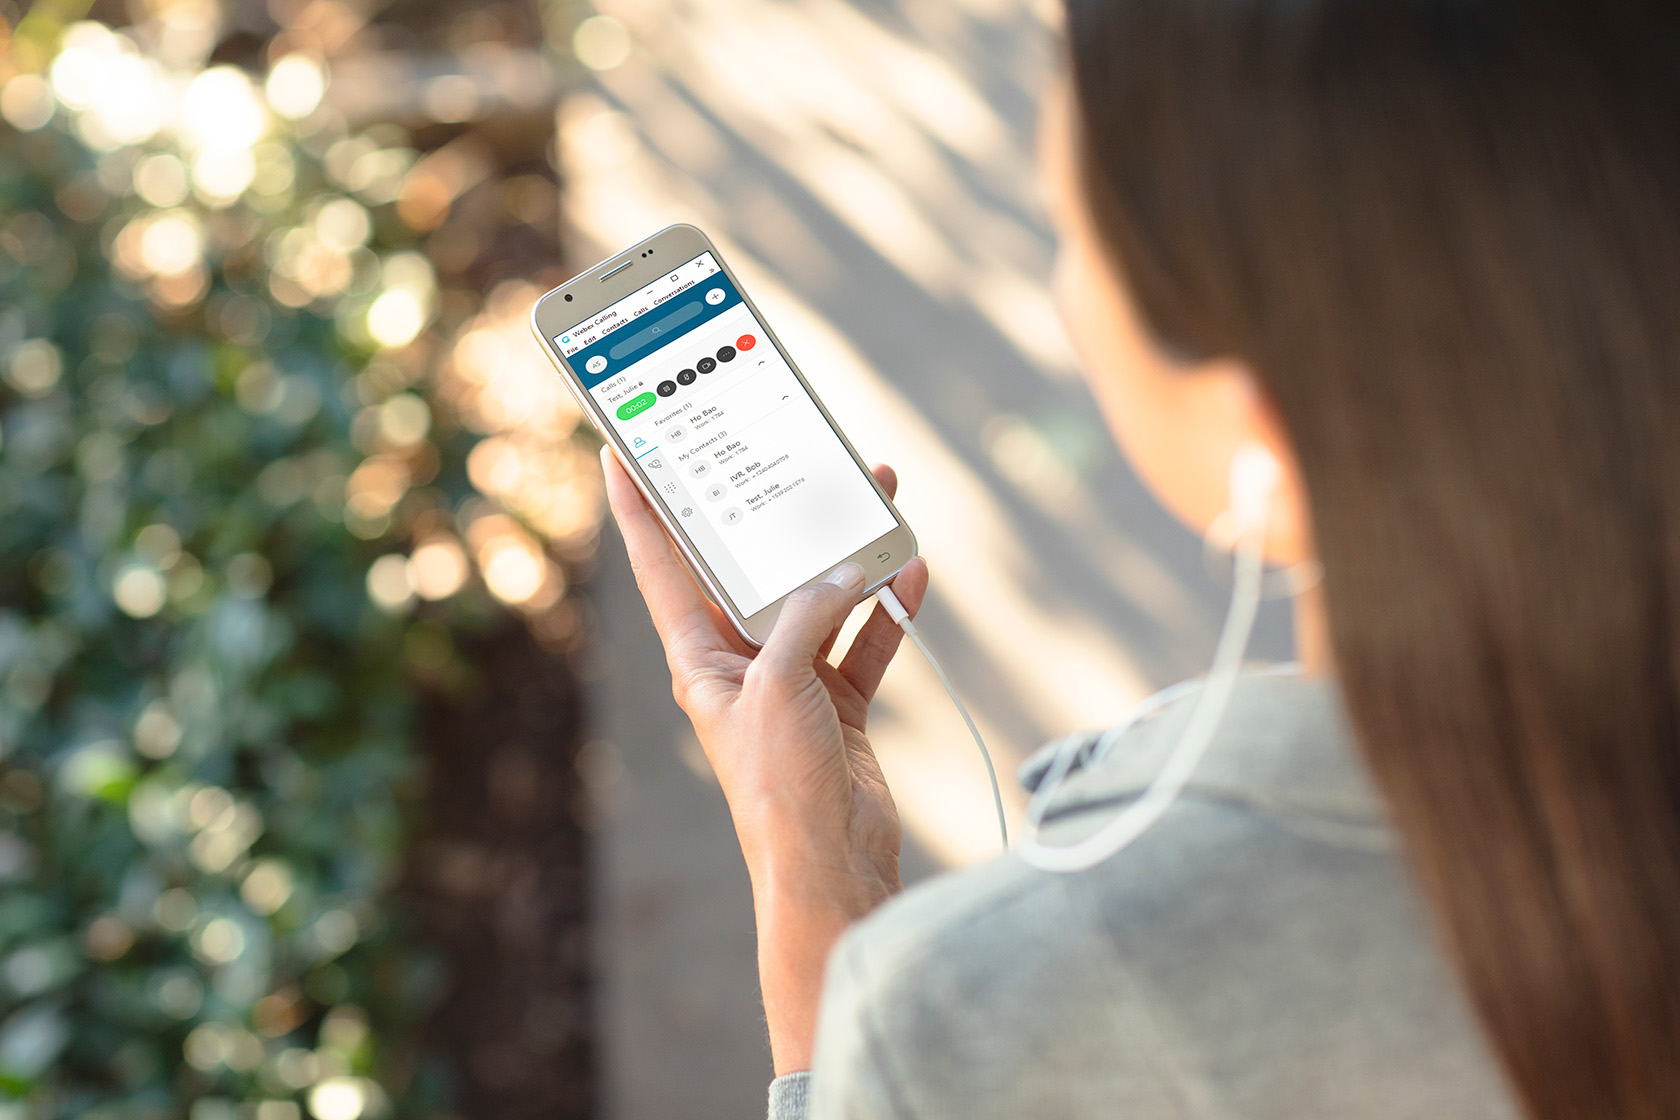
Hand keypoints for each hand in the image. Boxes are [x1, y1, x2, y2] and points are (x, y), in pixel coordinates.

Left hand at [600, 446, 928, 1073]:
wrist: (831, 863)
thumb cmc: (779, 785)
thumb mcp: (779, 684)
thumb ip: (806, 615)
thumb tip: (843, 569)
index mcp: (699, 655)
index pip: (660, 563)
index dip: (637, 506)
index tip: (621, 448)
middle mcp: (741, 660)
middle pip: (754, 569)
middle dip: (776, 512)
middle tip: (794, 451)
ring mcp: (792, 679)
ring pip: (818, 596)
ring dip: (847, 553)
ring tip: (877, 494)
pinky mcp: (840, 700)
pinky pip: (864, 638)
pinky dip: (887, 608)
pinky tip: (911, 572)